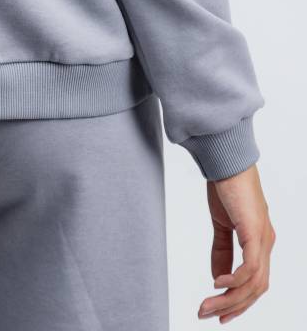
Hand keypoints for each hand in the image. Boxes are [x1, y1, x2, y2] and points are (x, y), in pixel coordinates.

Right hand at [198, 163, 274, 322]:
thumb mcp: (221, 223)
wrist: (225, 158)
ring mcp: (263, 238)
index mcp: (260, 241)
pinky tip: (218, 283)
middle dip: (232, 307)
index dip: (239, 301)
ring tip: (207, 305)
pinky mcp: (255, 232)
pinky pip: (250, 267)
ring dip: (230, 299)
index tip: (219, 314)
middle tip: (208, 315)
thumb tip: (219, 279)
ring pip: (253, 284)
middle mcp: (266, 243)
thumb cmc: (225, 185)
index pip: (255, 282)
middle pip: (256, 289)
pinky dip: (235, 280)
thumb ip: (222, 251)